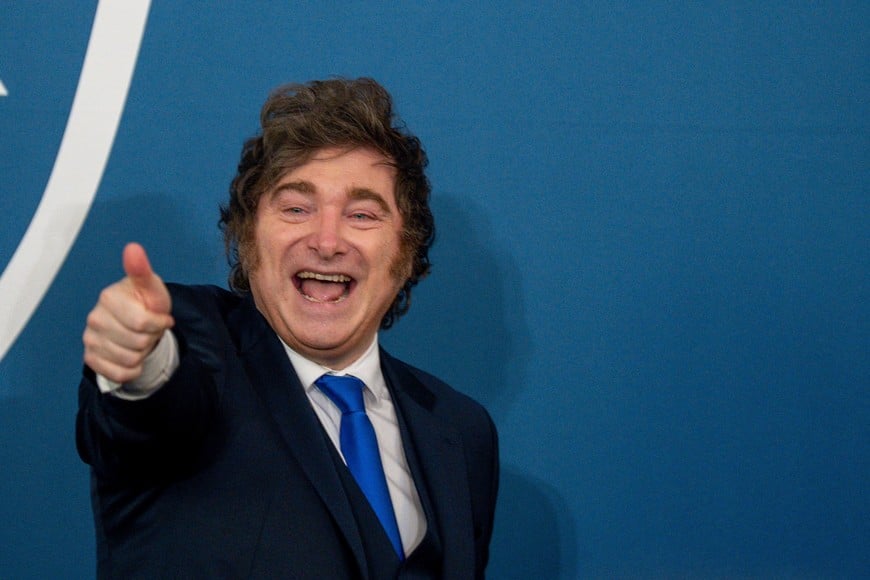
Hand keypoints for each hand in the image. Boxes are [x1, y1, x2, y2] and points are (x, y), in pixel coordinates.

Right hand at [82, 243, 173, 383]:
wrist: (139, 325)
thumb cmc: (146, 303)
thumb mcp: (152, 288)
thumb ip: (142, 270)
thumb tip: (133, 248)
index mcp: (108, 297)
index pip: (143, 323)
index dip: (159, 323)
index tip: (161, 318)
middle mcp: (94, 318)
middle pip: (137, 343)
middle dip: (151, 339)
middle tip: (149, 330)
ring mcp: (90, 339)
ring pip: (130, 360)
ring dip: (143, 354)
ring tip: (140, 340)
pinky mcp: (91, 358)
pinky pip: (118, 374)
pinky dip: (132, 370)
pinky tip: (133, 357)